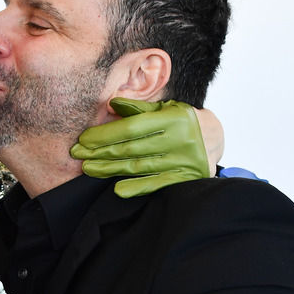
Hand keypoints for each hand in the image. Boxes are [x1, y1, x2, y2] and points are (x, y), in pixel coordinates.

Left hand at [71, 98, 216, 197]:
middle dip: (101, 152)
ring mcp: (183, 161)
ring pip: (139, 167)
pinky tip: (118, 189)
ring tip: (88, 169)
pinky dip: (138, 187)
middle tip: (77, 155)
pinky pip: (158, 184)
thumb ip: (139, 108)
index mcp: (173, 118)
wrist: (215, 137)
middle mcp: (179, 140)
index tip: (84, 139)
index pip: (132, 128)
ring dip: (110, 169)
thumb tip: (112, 104)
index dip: (105, 135)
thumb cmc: (182, 119)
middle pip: (132, 148)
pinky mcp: (187, 178)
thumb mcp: (165, 108)